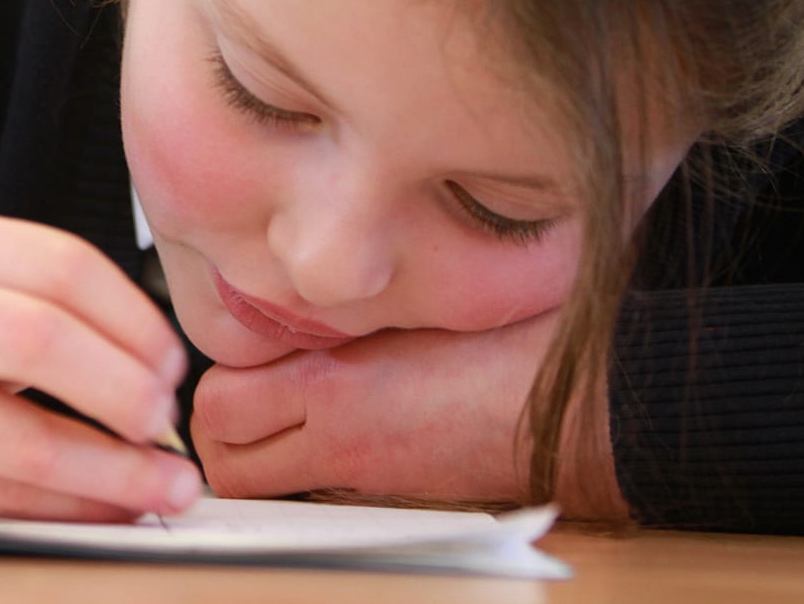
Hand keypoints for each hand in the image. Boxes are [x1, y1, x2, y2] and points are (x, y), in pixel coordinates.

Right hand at [0, 212, 201, 519]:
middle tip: (167, 417)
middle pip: (40, 339)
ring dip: (113, 470)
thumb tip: (157, 367)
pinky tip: (108, 505)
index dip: (135, 319)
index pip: (61, 266)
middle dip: (125, 387)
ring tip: (166, 482)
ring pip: (23, 440)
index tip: (174, 361)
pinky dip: (68, 508)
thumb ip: (41, 299)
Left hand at [189, 311, 628, 516]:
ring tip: (272, 417)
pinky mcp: (396, 498)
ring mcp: (366, 476)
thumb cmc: (521, 346)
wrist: (588, 409)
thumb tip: (299, 307)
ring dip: (252, 456)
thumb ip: (348, 315)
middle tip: (235, 398)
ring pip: (261, 487)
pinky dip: (303, 470)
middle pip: (225, 458)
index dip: (214, 380)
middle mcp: (341, 438)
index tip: (233, 358)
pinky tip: (328, 431)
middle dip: (217, 431)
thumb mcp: (416, 306)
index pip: (220, 397)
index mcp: (338, 381)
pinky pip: (316, 491)